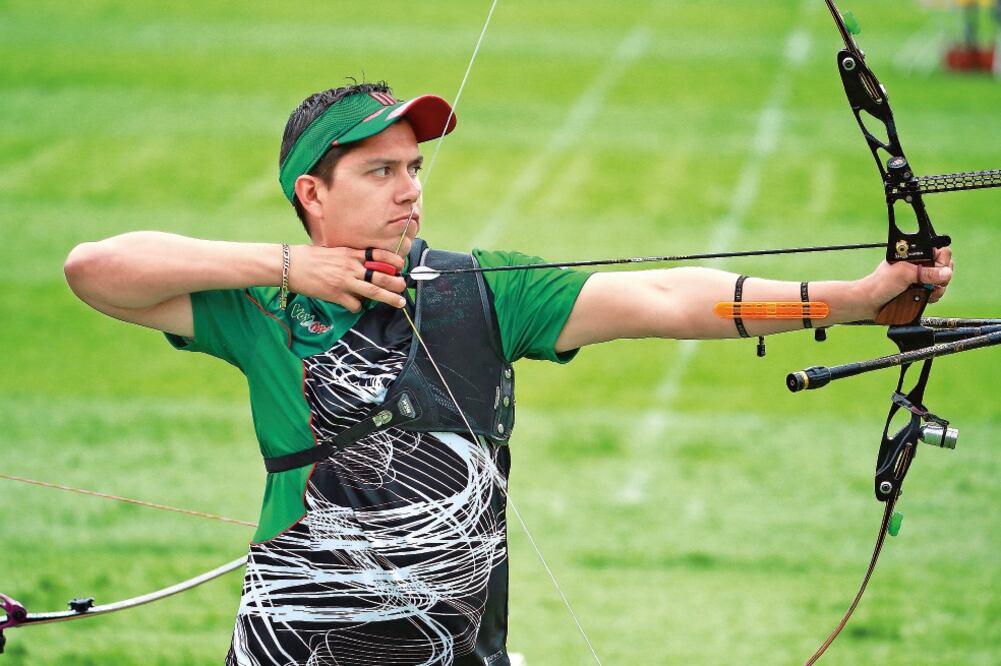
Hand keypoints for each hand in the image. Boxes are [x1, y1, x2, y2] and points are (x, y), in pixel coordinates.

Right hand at [287, 246, 405, 311]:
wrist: (289, 265)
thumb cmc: (309, 257)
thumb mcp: (333, 251)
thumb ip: (349, 256)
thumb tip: (363, 264)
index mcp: (350, 253)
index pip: (377, 254)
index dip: (392, 259)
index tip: (401, 264)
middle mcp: (350, 266)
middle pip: (380, 274)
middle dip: (395, 281)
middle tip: (404, 286)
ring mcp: (344, 281)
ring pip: (372, 290)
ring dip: (388, 297)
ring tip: (400, 302)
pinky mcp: (335, 295)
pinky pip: (354, 304)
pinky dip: (359, 307)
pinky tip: (358, 307)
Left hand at [861, 246, 953, 317]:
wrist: (870, 302)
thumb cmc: (880, 284)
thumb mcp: (903, 274)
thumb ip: (925, 273)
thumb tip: (946, 273)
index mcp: (916, 255)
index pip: (942, 252)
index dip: (943, 261)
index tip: (937, 270)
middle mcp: (921, 265)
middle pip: (946, 268)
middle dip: (942, 278)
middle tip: (931, 284)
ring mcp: (921, 278)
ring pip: (943, 282)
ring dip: (937, 289)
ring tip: (924, 292)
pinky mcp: (921, 290)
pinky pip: (936, 292)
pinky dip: (933, 297)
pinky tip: (923, 298)